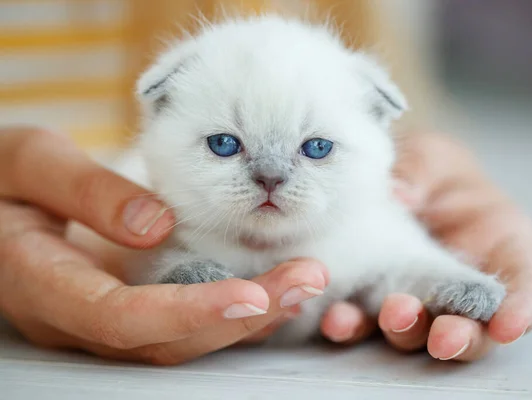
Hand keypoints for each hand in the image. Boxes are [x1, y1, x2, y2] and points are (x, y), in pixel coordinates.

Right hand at [0, 127, 327, 364]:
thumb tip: (154, 224)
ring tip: (305, 281)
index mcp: (42, 283)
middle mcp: (75, 318)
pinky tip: (271, 286)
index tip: (253, 295)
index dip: (189, 311)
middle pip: (165, 340)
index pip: (121, 317)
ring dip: (248, 316)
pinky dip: (229, 308)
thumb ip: (84, 191)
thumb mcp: (27, 164)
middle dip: (243, 316)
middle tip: (307, 279)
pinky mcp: (122, 309)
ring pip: (180, 340)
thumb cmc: (2, 180)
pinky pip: (179, 323)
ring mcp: (100, 321)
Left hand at [316, 132, 531, 360]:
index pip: (524, 286)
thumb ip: (419, 170)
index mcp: (498, 246)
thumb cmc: (426, 169)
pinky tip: (335, 319)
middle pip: (473, 327)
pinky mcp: (371, 302)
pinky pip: (365, 321)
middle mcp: (460, 283)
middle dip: (460, 337)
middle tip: (442, 338)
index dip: (521, 310)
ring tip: (388, 318)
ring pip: (419, 333)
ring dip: (404, 333)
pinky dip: (353, 325)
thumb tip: (398, 194)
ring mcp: (416, 298)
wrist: (384, 179)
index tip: (507, 326)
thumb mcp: (429, 156)